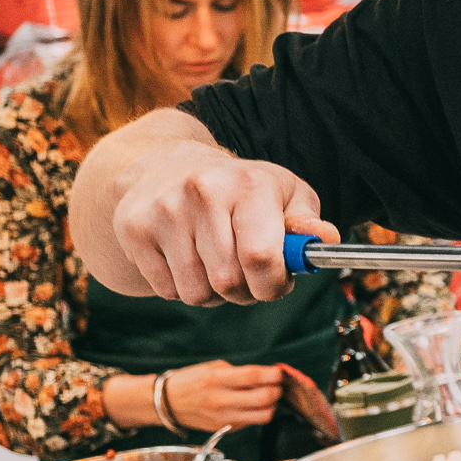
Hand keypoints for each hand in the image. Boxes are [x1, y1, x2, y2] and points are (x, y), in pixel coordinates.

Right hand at [114, 141, 322, 307]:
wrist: (163, 165)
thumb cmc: (238, 188)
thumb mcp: (282, 193)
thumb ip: (306, 221)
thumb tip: (325, 240)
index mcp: (248, 182)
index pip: (261, 257)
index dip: (273, 285)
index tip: (276, 284)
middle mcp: (203, 191)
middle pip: (228, 282)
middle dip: (246, 293)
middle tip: (248, 277)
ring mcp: (164, 210)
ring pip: (197, 293)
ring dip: (214, 295)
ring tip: (217, 267)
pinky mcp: (135, 229)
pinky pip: (168, 290)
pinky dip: (183, 289)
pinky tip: (188, 261)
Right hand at [151, 363, 291, 432]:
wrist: (166, 403)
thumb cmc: (190, 381)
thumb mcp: (213, 368)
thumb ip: (239, 372)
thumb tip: (265, 375)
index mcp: (217, 380)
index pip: (254, 376)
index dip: (273, 374)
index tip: (280, 372)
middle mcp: (221, 400)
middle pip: (264, 398)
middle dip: (278, 390)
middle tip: (279, 385)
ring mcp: (224, 418)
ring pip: (263, 416)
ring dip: (273, 406)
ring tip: (270, 397)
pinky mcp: (225, 429)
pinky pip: (251, 423)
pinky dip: (258, 414)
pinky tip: (254, 406)